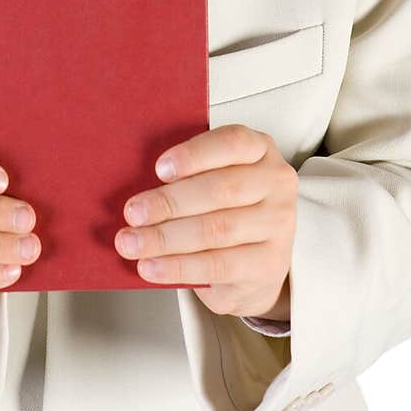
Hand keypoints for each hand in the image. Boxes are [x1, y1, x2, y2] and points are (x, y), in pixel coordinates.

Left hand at [114, 123, 296, 318]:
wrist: (255, 263)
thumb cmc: (224, 209)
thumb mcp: (211, 179)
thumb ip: (186, 174)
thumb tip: (134, 182)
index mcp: (260, 149)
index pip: (232, 142)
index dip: (194, 154)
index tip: (159, 169)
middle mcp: (275, 183)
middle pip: (219, 189)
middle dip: (169, 202)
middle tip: (132, 213)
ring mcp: (278, 225)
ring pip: (216, 229)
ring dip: (166, 238)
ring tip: (133, 242)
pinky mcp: (269, 265)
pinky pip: (217, 265)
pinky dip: (178, 267)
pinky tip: (151, 267)